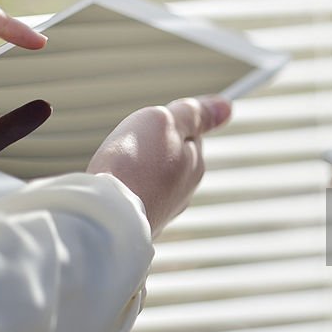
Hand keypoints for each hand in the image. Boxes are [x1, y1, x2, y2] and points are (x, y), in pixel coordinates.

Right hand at [87, 96, 232, 237]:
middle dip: (151, 148)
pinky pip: (135, 197)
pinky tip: (113, 188)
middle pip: (170, 158)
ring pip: (151, 179)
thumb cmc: (132, 165)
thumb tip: (226, 107)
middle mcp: (184, 192)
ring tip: (118, 167)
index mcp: (195, 165)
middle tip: (129, 144)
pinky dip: (125, 188)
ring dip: (135, 169)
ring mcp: (162, 211)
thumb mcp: (164, 121)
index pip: (190, 135)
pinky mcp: (140, 225)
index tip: (149, 125)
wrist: (105, 216)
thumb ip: (194, 114)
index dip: (168, 125)